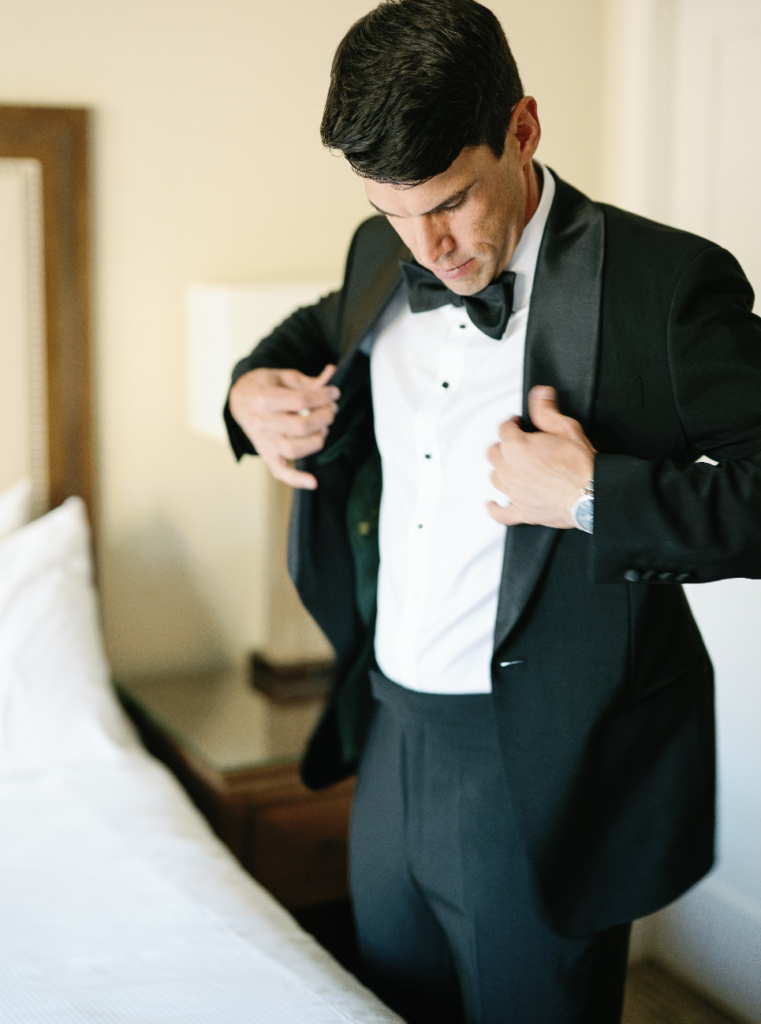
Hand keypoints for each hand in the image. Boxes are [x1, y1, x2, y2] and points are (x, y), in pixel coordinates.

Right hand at [229, 364, 339, 488]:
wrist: (239, 400)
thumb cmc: (263, 386)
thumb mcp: (282, 377)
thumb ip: (307, 381)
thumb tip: (332, 373)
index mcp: (264, 399)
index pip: (301, 401)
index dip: (323, 396)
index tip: (335, 393)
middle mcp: (261, 423)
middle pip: (301, 426)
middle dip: (325, 416)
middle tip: (332, 409)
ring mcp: (263, 441)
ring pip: (295, 449)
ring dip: (318, 439)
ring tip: (324, 428)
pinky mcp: (266, 454)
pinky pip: (280, 472)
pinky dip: (297, 479)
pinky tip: (313, 482)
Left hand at [487, 385, 595, 527]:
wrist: (592, 494)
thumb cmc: (580, 464)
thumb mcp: (566, 428)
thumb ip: (547, 411)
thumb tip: (539, 394)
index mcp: (516, 447)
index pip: (504, 429)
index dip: (512, 424)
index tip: (518, 424)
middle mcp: (509, 470)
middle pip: (494, 453)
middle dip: (504, 446)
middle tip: (518, 444)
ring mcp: (514, 492)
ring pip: (495, 478)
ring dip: (501, 470)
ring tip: (512, 466)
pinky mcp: (522, 512)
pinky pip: (501, 513)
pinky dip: (495, 508)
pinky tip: (493, 504)